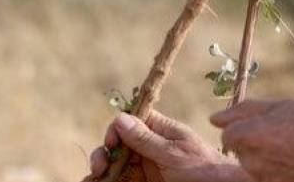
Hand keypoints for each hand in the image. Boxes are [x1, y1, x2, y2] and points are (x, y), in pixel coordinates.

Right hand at [83, 111, 245, 181]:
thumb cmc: (202, 169)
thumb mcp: (173, 154)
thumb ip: (146, 138)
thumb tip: (121, 118)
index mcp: (160, 131)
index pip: (131, 122)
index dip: (116, 130)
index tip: (111, 143)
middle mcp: (150, 147)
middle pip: (118, 145)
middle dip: (104, 154)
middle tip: (98, 168)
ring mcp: (147, 166)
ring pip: (116, 165)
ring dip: (101, 170)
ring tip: (92, 179)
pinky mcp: (145, 181)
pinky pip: (123, 179)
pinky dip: (110, 181)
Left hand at [211, 100, 293, 181]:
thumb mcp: (282, 106)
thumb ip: (245, 111)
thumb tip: (214, 118)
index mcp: (251, 136)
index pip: (228, 135)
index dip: (245, 127)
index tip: (267, 125)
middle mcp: (254, 162)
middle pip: (240, 151)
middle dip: (254, 142)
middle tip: (286, 135)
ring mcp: (267, 180)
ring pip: (254, 166)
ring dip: (266, 157)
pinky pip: (269, 178)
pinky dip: (279, 171)